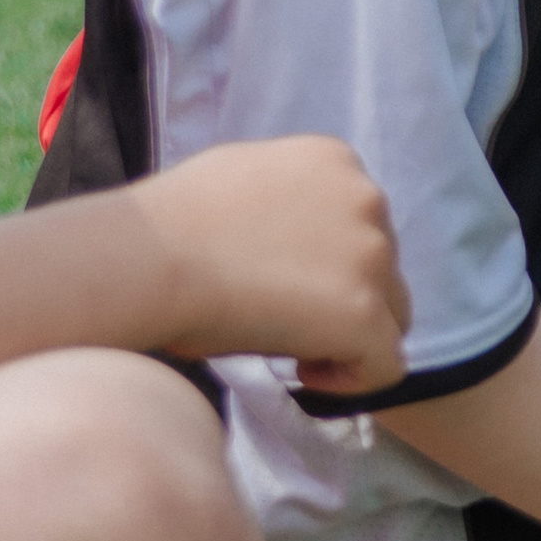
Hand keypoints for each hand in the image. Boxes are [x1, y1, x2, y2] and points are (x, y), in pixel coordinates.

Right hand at [136, 139, 410, 390]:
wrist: (148, 258)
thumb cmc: (171, 224)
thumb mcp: (243, 178)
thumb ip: (288, 198)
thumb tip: (296, 228)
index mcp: (337, 162)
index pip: (362, 226)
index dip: (327, 266)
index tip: (277, 284)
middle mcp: (368, 199)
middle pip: (384, 271)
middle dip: (342, 301)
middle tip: (280, 319)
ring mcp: (372, 256)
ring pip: (392, 317)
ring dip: (347, 338)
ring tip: (288, 347)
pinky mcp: (365, 313)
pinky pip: (386, 365)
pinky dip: (350, 379)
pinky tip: (301, 373)